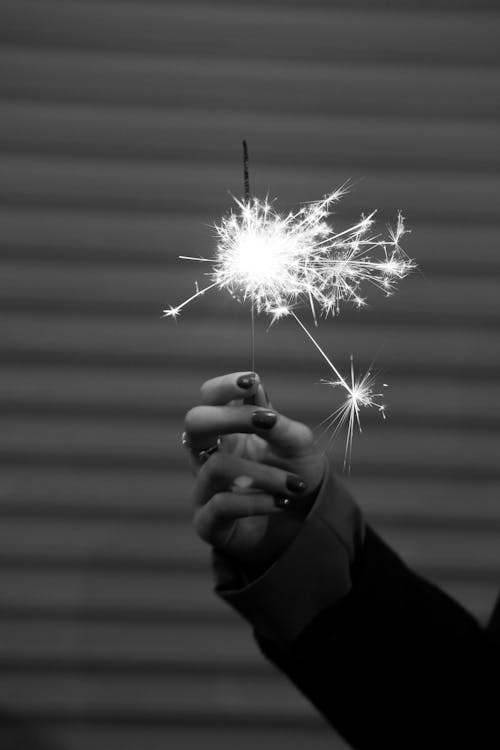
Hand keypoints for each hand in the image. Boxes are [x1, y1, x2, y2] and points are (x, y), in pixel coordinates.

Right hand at [184, 372, 325, 569]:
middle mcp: (209, 454)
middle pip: (195, 423)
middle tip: (268, 423)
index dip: (223, 387)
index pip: (210, 398)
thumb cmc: (295, 475)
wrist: (304, 526)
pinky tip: (281, 502)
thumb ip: (278, 423)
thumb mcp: (297, 445)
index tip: (251, 382)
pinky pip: (222, 504)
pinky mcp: (207, 522)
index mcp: (227, 429)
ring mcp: (204, 488)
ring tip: (295, 486)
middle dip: (231, 418)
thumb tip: (256, 391)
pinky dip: (257, 501)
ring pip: (217, 467)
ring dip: (262, 473)